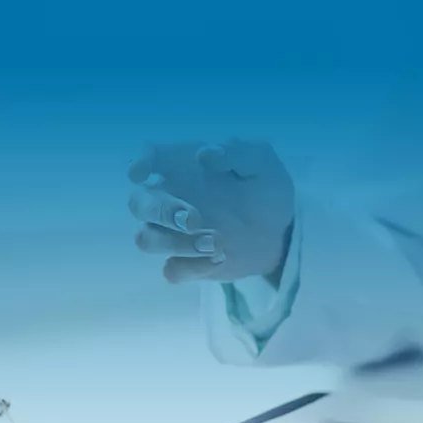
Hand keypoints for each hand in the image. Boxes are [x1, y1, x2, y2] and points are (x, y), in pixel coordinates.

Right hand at [128, 139, 294, 283]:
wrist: (283, 229)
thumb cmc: (265, 187)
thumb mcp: (261, 162)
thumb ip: (236, 152)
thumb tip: (204, 154)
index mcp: (183, 167)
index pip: (149, 159)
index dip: (139, 164)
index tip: (141, 173)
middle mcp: (170, 200)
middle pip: (139, 204)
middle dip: (160, 212)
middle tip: (193, 220)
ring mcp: (174, 235)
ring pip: (147, 240)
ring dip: (174, 243)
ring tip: (218, 243)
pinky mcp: (187, 263)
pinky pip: (172, 270)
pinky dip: (190, 268)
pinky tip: (219, 260)